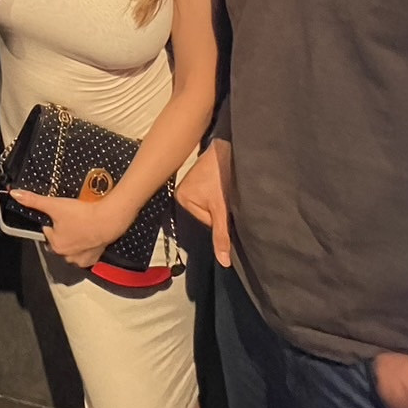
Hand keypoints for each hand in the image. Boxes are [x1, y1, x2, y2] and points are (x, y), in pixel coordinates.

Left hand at [9, 188, 130, 267]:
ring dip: (74, 239)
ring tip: (81, 225)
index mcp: (54, 245)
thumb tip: (14, 194)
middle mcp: (65, 256)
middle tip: (73, 218)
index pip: (48, 230)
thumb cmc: (80, 214)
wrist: (107, 221)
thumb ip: (34, 200)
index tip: (63, 214)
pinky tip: (89, 235)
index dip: (54, 220)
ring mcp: (80, 260)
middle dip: (63, 230)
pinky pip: (84, 253)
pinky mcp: (93, 260)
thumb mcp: (55, 204)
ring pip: (71, 247)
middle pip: (59, 240)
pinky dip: (85, 246)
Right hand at [175, 139, 231, 265]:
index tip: (226, 205)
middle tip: (226, 196)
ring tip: (224, 189)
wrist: (226, 146)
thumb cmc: (220, 173)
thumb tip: (223, 261)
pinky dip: (220, 195)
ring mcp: (191, 185)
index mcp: (182, 199)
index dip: (220, 218)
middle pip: (208, 215)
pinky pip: (211, 196)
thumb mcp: (222, 208)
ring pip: (211, 206)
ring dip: (221, 202)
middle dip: (220, 210)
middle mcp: (182, 193)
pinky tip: (223, 186)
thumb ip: (221, 235)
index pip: (206, 222)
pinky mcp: (200, 179)